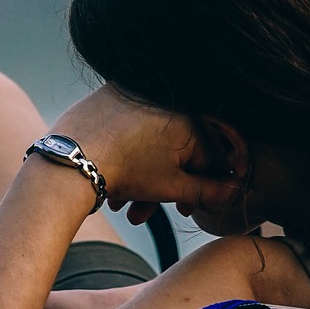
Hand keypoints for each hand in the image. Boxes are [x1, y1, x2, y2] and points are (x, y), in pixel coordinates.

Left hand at [48, 84, 214, 210]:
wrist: (72, 158)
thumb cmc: (127, 172)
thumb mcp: (172, 187)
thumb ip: (209, 191)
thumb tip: (236, 192)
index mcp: (189, 119)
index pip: (206, 158)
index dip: (198, 189)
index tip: (186, 210)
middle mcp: (166, 101)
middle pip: (172, 153)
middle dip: (160, 189)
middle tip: (143, 214)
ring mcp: (135, 94)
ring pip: (147, 144)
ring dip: (138, 179)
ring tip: (122, 206)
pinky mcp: (109, 95)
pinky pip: (127, 127)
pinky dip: (123, 153)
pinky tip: (109, 181)